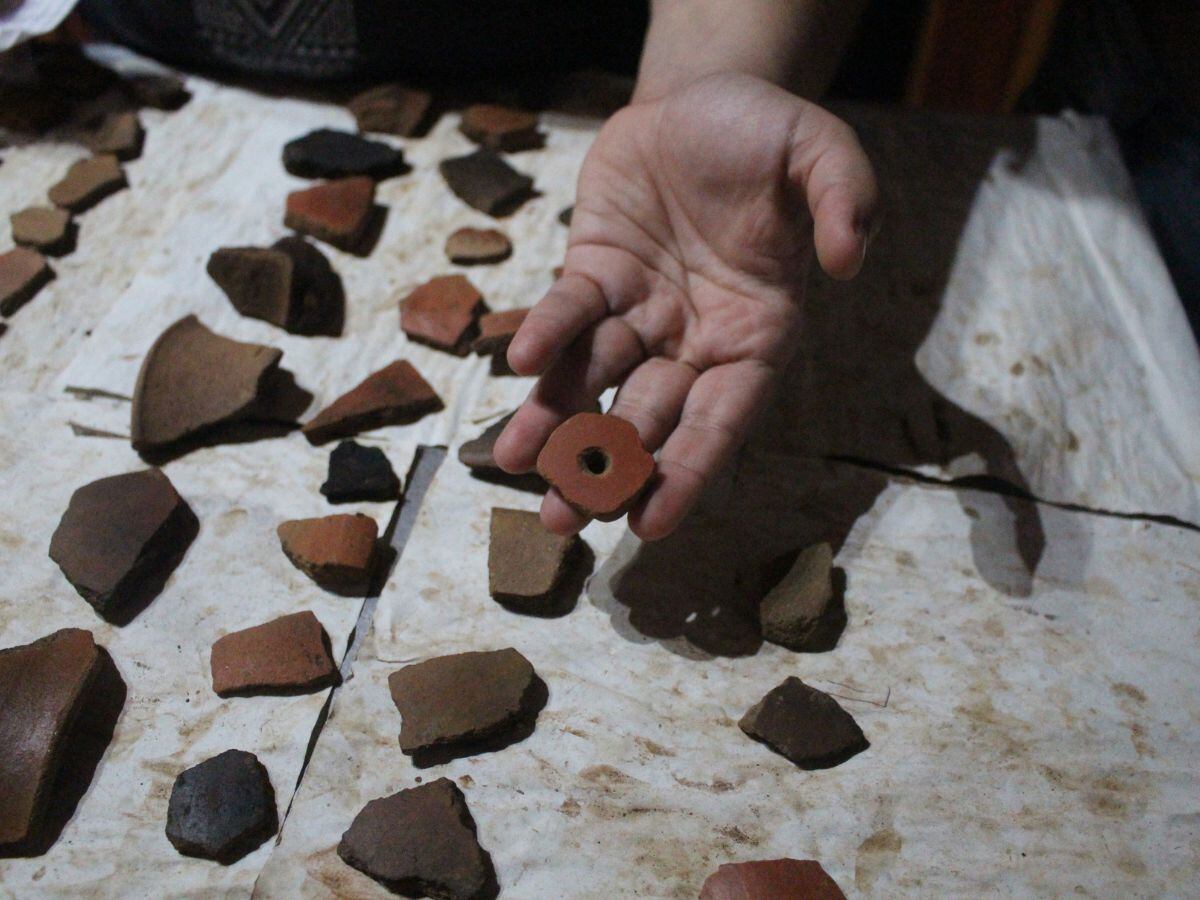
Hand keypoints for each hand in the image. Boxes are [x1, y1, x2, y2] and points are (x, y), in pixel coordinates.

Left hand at [493, 73, 877, 539]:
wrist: (706, 100)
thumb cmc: (769, 136)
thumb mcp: (821, 151)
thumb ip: (846, 198)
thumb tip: (849, 260)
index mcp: (756, 335)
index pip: (722, 419)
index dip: (688, 471)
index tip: (651, 523)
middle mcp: (694, 339)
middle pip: (649, 417)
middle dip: (606, 466)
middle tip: (563, 519)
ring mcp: (640, 311)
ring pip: (596, 378)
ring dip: (556, 422)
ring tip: (516, 464)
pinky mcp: (594, 274)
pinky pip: (570, 312)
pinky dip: (546, 336)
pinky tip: (519, 360)